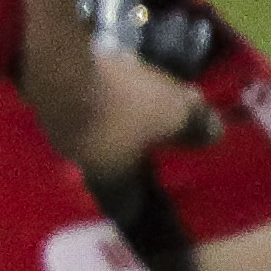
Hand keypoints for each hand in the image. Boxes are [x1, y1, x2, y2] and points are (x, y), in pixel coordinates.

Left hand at [16, 0, 205, 184]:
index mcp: (184, 113)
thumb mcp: (113, 171)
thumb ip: (127, 192)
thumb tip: (132, 211)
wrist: (59, 72)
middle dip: (170, 126)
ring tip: (120, 134)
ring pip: (150, 94)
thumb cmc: (101, 126)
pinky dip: (113, 100)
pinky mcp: (109, 59)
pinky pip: (121, 86)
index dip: (203, 146)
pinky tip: (95, 115)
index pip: (212, 131)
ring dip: (140, 111)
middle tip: (156, 148)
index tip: (191, 159)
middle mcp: (172, 87)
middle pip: (180, 109)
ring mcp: (139, 68)